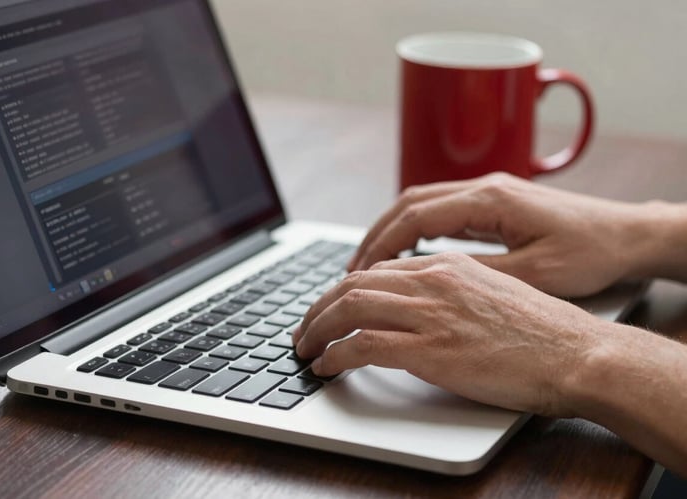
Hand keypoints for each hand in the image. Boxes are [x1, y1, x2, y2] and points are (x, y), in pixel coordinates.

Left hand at [293, 252, 611, 416]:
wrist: (578, 352)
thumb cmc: (543, 331)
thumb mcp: (493, 292)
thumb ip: (452, 291)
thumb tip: (421, 305)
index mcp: (447, 265)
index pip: (376, 269)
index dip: (342, 290)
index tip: (329, 308)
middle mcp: (434, 281)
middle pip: (352, 284)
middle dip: (318, 308)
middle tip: (303, 329)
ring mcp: (432, 313)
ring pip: (349, 309)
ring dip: (317, 330)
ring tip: (305, 348)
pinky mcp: (432, 349)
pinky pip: (364, 345)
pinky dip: (336, 355)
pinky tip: (328, 366)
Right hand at [349, 173, 654, 296]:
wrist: (627, 234)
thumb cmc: (590, 253)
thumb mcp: (533, 273)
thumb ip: (479, 273)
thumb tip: (429, 281)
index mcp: (490, 199)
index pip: (415, 216)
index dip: (381, 244)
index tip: (358, 272)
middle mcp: (484, 187)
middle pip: (409, 202)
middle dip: (375, 235)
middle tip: (352, 270)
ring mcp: (488, 192)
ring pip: (421, 203)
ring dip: (391, 231)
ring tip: (370, 264)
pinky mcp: (494, 203)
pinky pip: (441, 211)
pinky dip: (414, 231)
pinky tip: (407, 254)